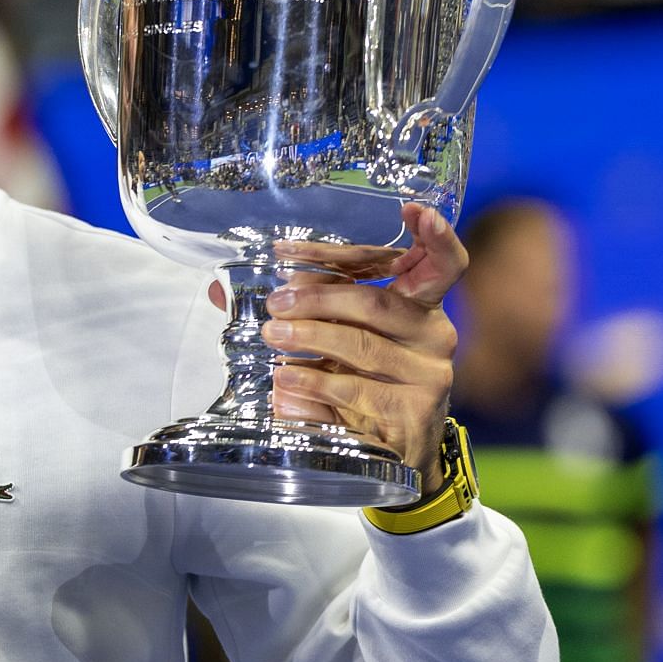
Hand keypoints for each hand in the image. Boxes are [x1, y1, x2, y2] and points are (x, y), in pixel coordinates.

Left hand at [206, 204, 466, 489]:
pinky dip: (314, 385)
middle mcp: (434, 336)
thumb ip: (297, 307)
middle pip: (377, 304)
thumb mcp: (334, 337)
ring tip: (272, 336)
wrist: (397, 452)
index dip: (435, 235)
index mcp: (422, 307)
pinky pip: (356, 393)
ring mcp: (428, 378)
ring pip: (363, 347)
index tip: (413, 209)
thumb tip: (220, 291)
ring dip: (310, 338)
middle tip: (276, 302)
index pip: (442, 264)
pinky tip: (285, 381)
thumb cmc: (363, 380)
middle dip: (320, 297)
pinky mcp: (412, 415)